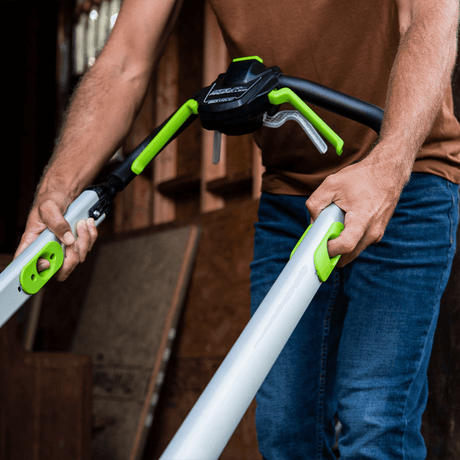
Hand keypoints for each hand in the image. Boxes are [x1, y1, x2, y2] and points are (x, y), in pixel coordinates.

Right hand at [14, 191, 97, 280]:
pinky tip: (87, 223)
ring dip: (84, 241)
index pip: (31, 264)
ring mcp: (64, 249)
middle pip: (60, 270)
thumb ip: (56, 223)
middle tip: (73, 241)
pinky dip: (91, 235)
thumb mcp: (49, 207)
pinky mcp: (76, 244)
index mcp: (33, 243)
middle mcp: (49, 249)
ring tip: (82, 223)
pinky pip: (88, 247)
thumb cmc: (50, 201)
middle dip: (71, 257)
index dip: (39, 269)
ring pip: (78, 258)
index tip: (48, 262)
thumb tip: (68, 239)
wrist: (62, 195)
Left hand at [306, 150, 408, 265]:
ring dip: (340, 247)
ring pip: (354, 251)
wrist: (388, 171)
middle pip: (348, 255)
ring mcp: (377, 233)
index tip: (319, 245)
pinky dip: (348, 241)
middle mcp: (373, 230)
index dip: (329, 250)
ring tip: (331, 230)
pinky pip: (359, 244)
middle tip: (320, 243)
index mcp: (362, 219)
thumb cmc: (362, 176)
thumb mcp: (331, 184)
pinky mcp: (377, 233)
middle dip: (332, 253)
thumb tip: (312, 222)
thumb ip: (315, 203)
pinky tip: (341, 227)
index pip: (345, 246)